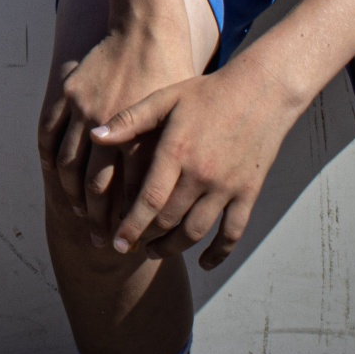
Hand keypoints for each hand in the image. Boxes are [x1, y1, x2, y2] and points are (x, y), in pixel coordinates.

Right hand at [38, 26, 199, 240]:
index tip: (128, 242)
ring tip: (77, 213)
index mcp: (141, 136)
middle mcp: (111, 127)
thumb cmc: (172, 74)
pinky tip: (56, 177)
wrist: (147, 29)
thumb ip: (166, 153)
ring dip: (70, 195)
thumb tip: (167, 197)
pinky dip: (49, 159)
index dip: (127, 220)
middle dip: (97, 219)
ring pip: (68, 165)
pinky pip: (49, 134)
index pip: (128, 192)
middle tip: (100, 240)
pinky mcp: (68, 94)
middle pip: (96, 187)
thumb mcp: (177, 117)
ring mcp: (84, 109)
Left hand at [91, 62, 302, 266]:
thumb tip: (93, 136)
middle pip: (169, 220)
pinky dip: (218, 252)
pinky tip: (203, 262)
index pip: (149, 199)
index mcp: (177, 150)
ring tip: (155, 251)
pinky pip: (233, 232)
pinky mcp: (248, 192)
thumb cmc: (206, 93)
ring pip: (196, 231)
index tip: (117, 243)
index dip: (131, 225)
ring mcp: (227, 186)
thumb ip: (129, 120)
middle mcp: (202, 173)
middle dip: (146, 239)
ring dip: (173, 247)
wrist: (261, 91)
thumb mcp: (165, 98)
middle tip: (130, 247)